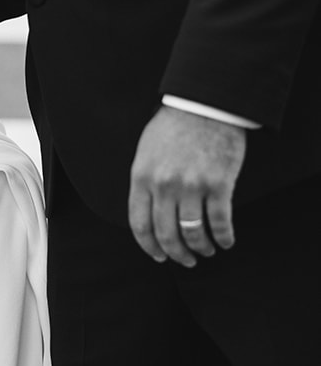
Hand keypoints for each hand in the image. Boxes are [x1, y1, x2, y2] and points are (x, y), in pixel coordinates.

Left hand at [127, 106, 246, 267]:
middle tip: (186, 260)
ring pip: (193, 233)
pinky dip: (223, 238)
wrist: (204, 105)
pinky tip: (225, 241)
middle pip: (167, 235)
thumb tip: (147, 212)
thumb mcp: (146, 151)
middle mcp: (164, 185)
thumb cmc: (174, 126)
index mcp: (142, 177)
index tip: (159, 256)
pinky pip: (220, 223)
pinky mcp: (218, 184)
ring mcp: (192, 186)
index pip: (140, 225)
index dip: (149, 247)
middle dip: (177, 254)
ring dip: (201, 248)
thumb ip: (145, 181)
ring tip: (206, 250)